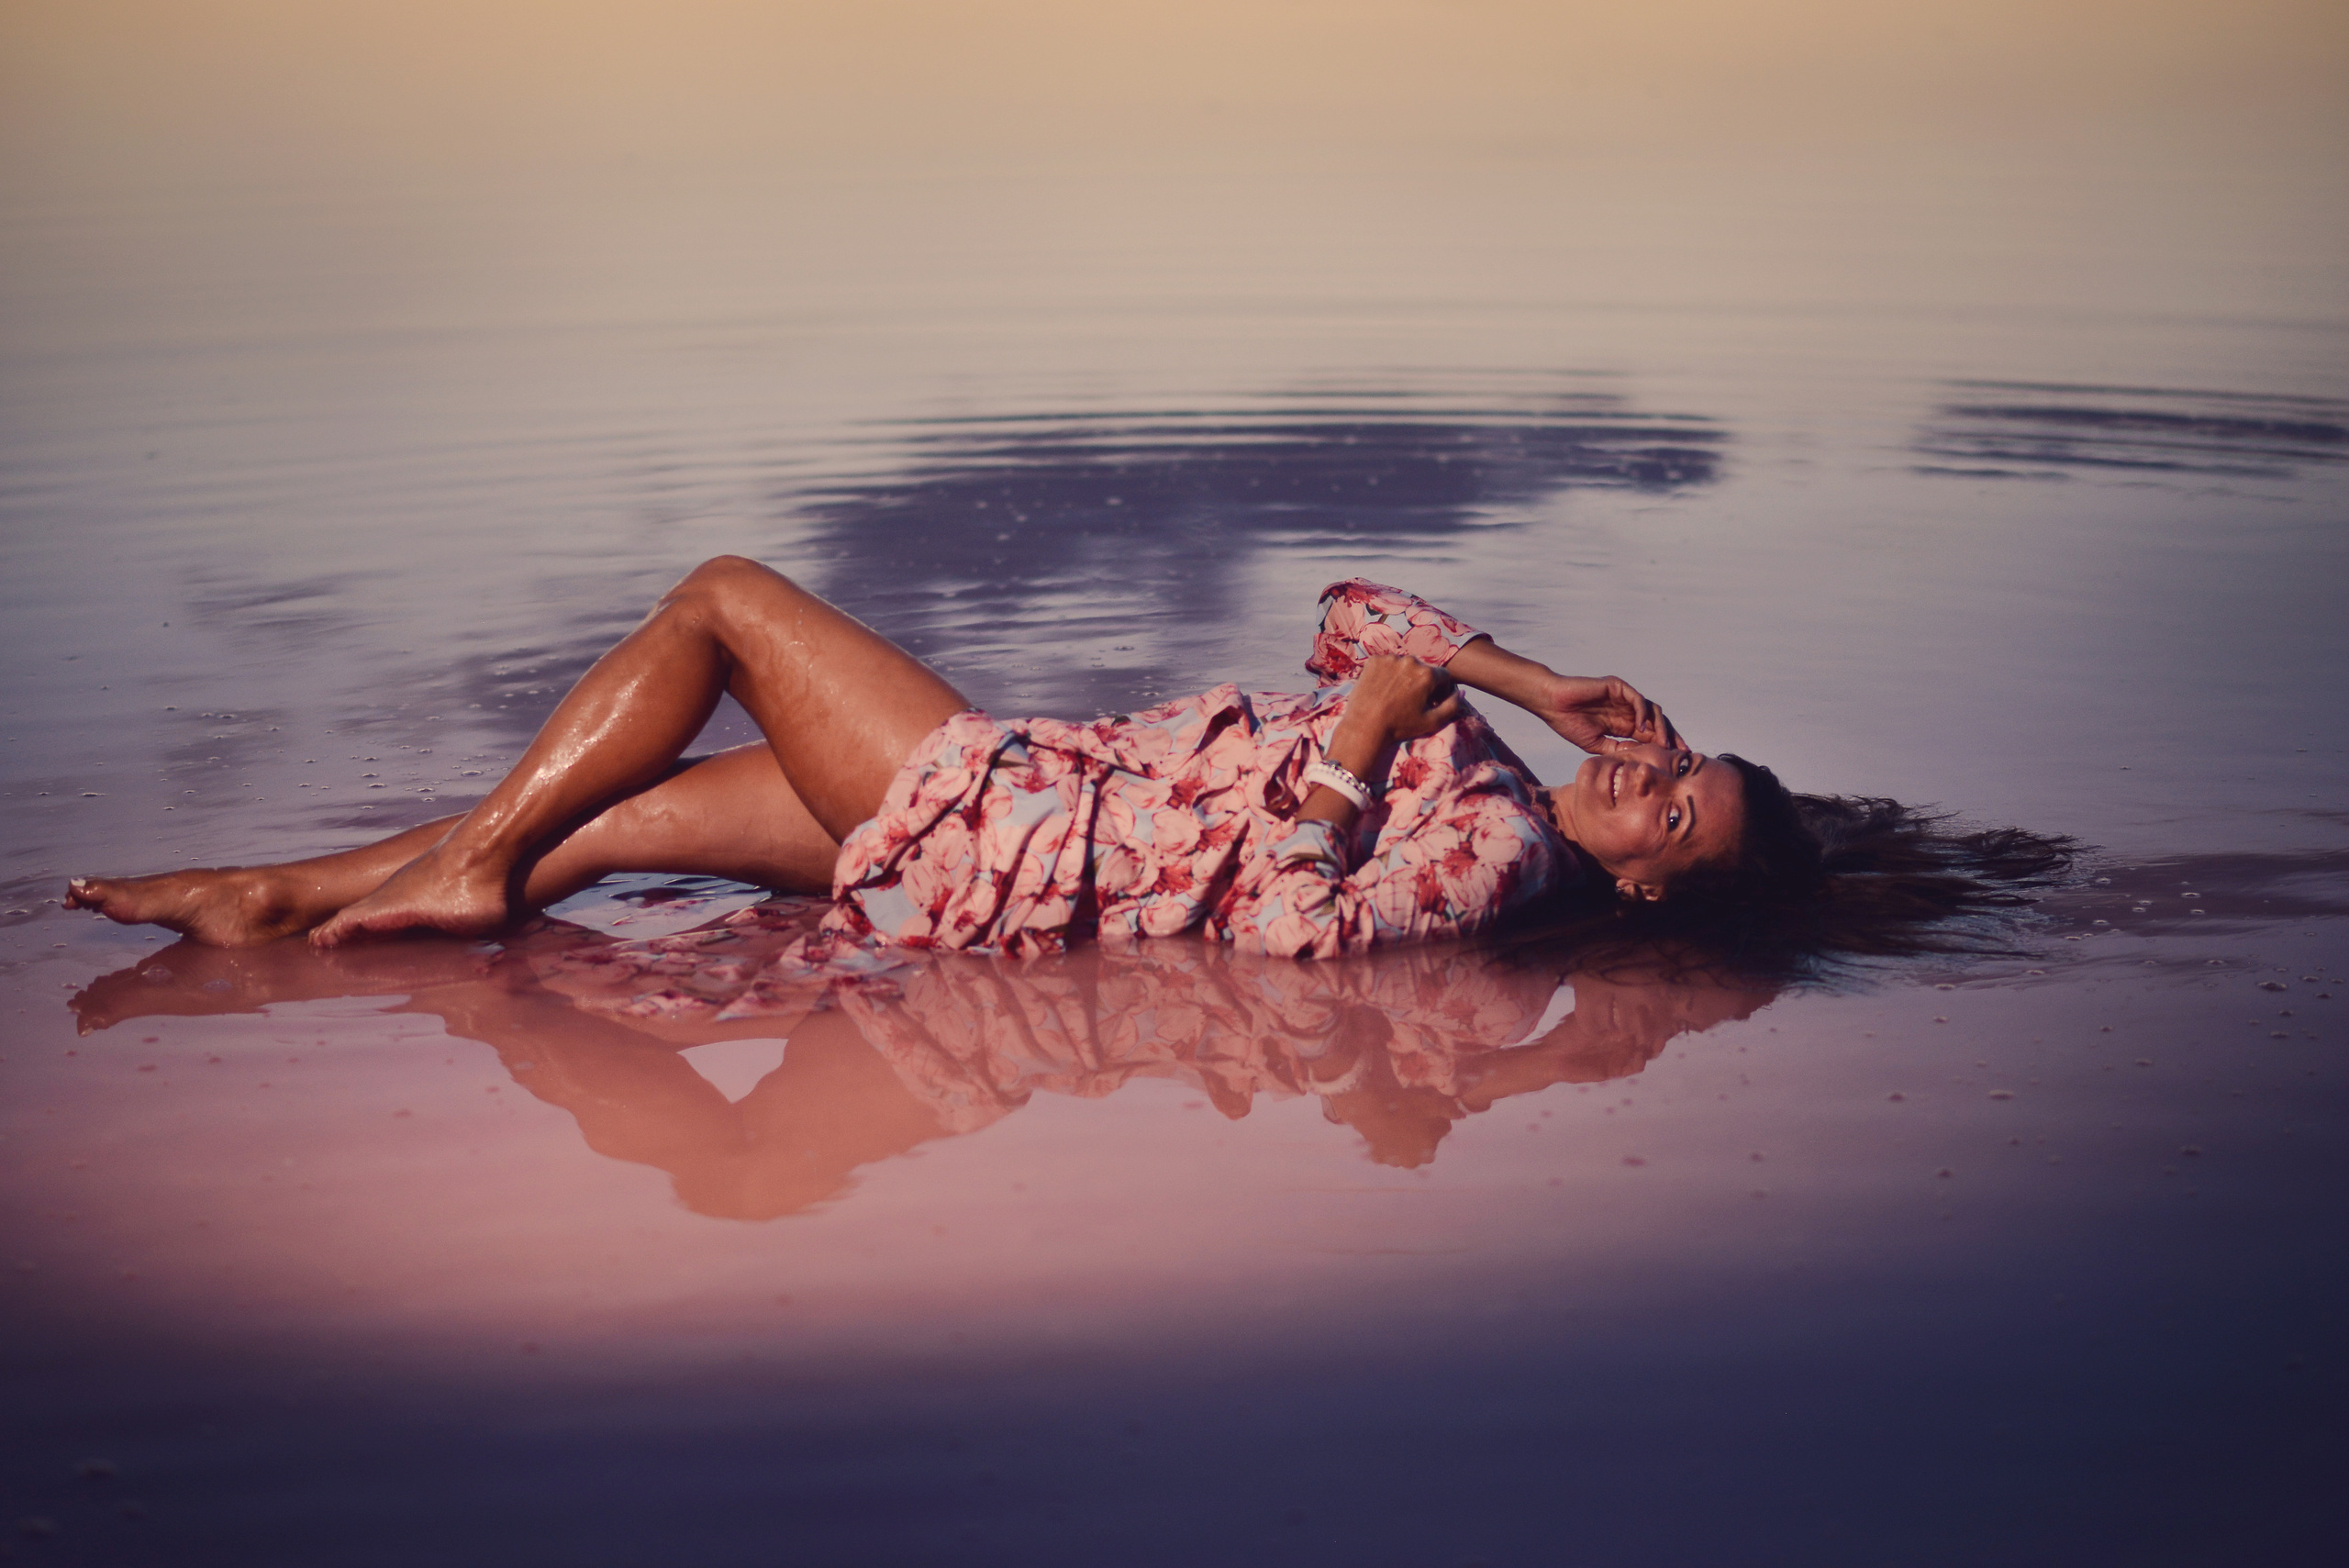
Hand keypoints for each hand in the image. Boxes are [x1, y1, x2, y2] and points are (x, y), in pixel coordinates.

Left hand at [1347, 655, 1463, 746]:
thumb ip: (1452, 706)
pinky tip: (1382, 689)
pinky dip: (1386, 673)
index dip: (1441, 689)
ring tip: (1395, 694)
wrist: (1365, 726)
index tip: (1432, 701)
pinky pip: (1386, 664)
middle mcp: (1411, 660)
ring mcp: (1390, 658)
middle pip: (1423, 669)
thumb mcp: (1432, 722)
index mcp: (1427, 674)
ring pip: (1404, 665)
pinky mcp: (1374, 660)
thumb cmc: (1400, 726)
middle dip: (1421, 682)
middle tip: (1411, 700)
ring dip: (1404, 676)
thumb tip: (1460, 692)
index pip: (1443, 676)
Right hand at [1536, 674, 1683, 754]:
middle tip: (1680, 751)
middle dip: (1670, 736)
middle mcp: (1626, 711)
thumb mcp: (1596, 745)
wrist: (1552, 705)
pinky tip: (1641, 728)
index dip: (1663, 745)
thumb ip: (1617, 749)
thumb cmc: (1568, 723)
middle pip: (1657, 722)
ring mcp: (1623, 698)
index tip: (1674, 760)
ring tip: (1662, 742)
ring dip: (1660, 726)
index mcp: (1622, 725)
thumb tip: (1639, 760)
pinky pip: (1637, 700)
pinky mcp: (1618, 687)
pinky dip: (1642, 713)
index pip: (1649, 735)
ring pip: (1652, 710)